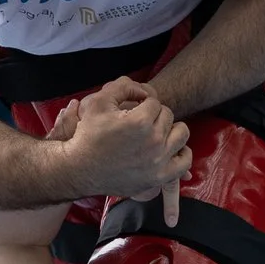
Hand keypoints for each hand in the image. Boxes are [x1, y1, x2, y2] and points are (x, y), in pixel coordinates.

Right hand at [56, 78, 191, 215]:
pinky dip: (182, 152)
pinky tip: (168, 149)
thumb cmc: (88, 135)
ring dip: (170, 129)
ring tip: (156, 132)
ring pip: (181, 133)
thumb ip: (123, 86)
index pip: (154, 102)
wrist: (79, 169)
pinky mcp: (160, 177)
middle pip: (168, 116)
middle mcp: (153, 141)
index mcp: (140, 121)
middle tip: (140, 123)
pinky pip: (185, 161)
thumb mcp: (98, 102)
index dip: (142, 104)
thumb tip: (143, 90)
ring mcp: (159, 161)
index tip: (131, 112)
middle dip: (154, 116)